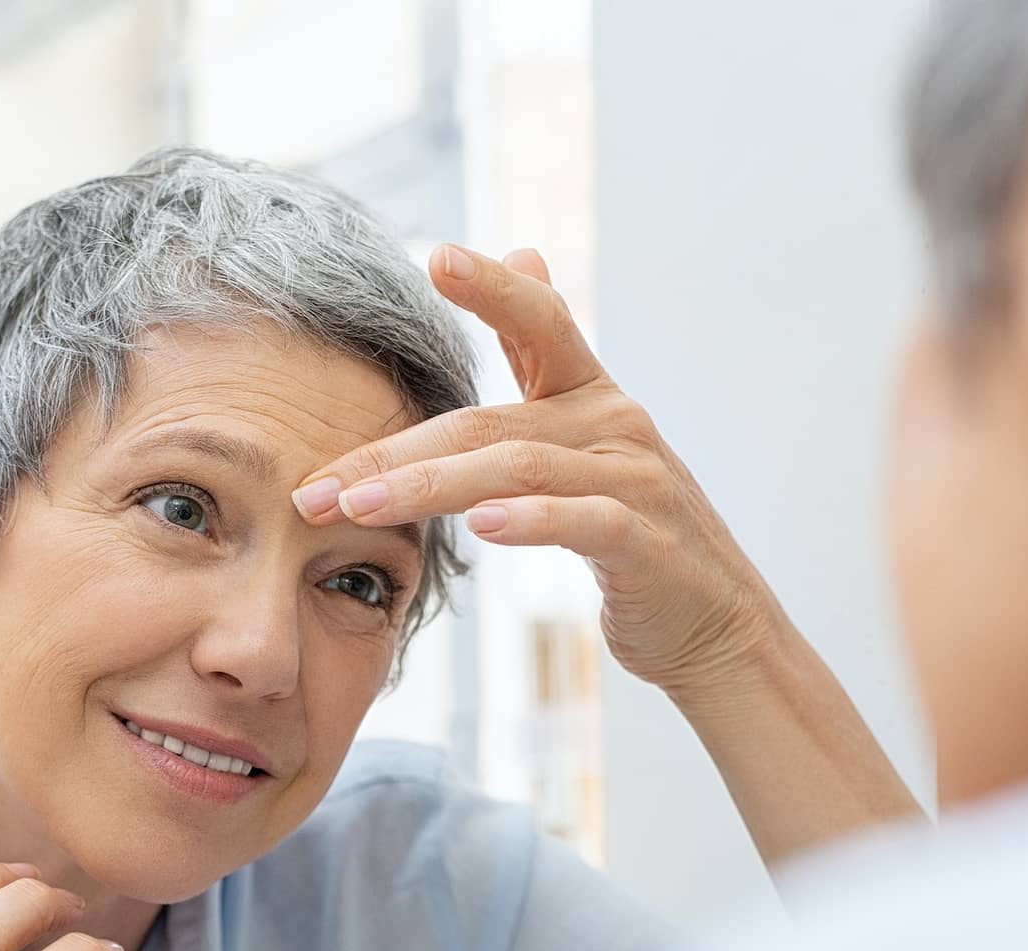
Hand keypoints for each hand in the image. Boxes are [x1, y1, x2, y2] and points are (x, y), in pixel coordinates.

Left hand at [292, 243, 779, 703]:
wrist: (712, 622)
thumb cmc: (628, 534)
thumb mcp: (585, 436)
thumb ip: (544, 356)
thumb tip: (522, 252)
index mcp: (590, 396)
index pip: (541, 324)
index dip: (493, 290)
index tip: (436, 258)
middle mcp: (614, 424)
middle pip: (486, 423)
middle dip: (391, 453)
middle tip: (315, 487)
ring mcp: (635, 481)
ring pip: (516, 469)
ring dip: (427, 489)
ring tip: (358, 508)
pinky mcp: (647, 543)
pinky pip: (581, 522)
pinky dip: (529, 522)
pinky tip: (481, 529)